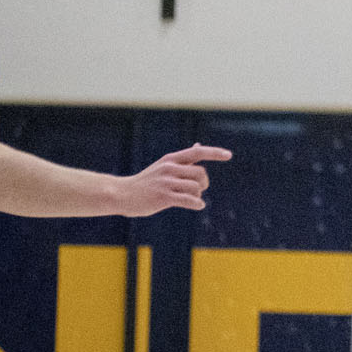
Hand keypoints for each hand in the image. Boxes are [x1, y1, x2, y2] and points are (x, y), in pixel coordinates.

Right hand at [116, 143, 231, 215]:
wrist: (122, 194)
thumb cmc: (146, 181)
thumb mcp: (163, 165)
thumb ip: (182, 159)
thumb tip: (199, 145)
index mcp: (171, 159)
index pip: (198, 152)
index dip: (215, 153)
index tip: (229, 155)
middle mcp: (170, 168)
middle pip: (201, 173)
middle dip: (204, 183)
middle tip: (197, 189)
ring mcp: (166, 183)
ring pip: (196, 187)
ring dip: (198, 195)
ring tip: (190, 198)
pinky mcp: (163, 197)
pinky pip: (189, 200)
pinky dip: (197, 203)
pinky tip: (198, 205)